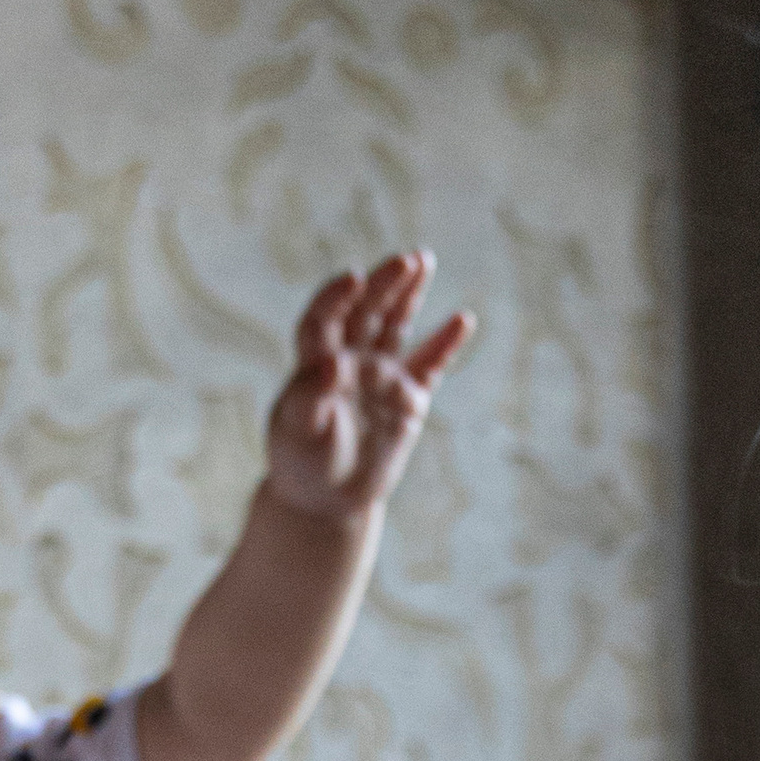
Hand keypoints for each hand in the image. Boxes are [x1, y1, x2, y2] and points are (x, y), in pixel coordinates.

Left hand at [263, 251, 473, 526]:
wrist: (326, 501)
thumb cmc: (303, 462)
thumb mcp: (298, 430)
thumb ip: (311, 394)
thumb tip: (334, 362)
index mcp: (315, 361)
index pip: (325, 318)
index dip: (337, 296)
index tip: (354, 278)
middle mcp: (349, 359)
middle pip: (367, 311)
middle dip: (386, 284)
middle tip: (408, 259)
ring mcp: (380, 375)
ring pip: (396, 326)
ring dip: (409, 295)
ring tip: (423, 261)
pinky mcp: (408, 398)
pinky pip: (429, 365)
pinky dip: (444, 344)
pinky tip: (461, 320)